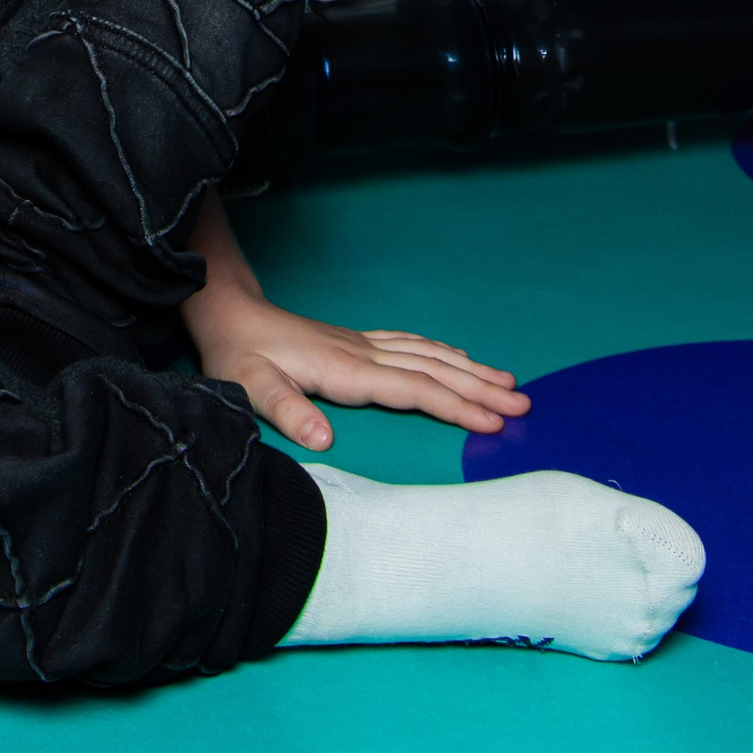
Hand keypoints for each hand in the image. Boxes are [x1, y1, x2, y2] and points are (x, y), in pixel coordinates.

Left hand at [186, 287, 530, 453]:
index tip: (493, 422)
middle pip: (433, 371)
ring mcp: (360, 344)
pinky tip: (457, 355)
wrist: (228, 313)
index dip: (455, 406)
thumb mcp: (250, 385)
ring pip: (427, 354)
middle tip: (524, 406)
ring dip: (470, 369)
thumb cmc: (238, 353)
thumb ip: (287, 410)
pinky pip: (409, 343)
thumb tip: (323, 439)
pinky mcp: (354, 342)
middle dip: (480, 389)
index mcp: (346, 371)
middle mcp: (362, 354)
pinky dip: (441, 350)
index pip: (413, 390)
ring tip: (509, 383)